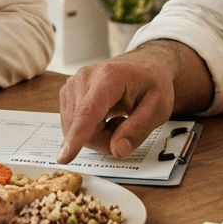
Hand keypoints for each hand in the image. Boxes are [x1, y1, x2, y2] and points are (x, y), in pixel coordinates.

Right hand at [57, 39, 212, 162]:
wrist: (145, 66)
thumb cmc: (152, 83)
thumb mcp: (158, 108)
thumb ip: (138, 130)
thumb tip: (117, 150)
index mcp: (110, 77)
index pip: (89, 112)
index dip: (77, 136)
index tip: (64, 157)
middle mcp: (85, 78)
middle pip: (83, 128)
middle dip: (105, 139)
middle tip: (126, 126)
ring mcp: (73, 84)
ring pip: (75, 130)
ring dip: (98, 135)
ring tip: (117, 118)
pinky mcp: (68, 93)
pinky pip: (73, 126)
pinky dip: (90, 130)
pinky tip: (105, 117)